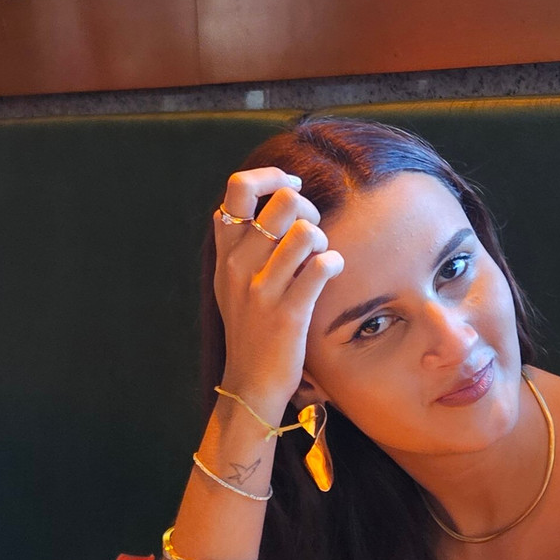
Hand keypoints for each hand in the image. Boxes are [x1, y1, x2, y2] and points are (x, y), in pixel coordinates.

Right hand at [213, 167, 343, 421]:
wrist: (250, 383)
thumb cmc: (249, 328)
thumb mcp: (228, 282)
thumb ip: (235, 242)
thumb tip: (245, 202)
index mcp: (226, 252)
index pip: (239, 188)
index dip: (271, 176)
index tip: (292, 185)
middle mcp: (239, 265)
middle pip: (283, 201)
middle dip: (308, 208)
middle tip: (312, 232)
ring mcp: (263, 289)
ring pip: (305, 232)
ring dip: (321, 239)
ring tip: (319, 257)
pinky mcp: (288, 313)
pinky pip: (321, 267)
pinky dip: (333, 263)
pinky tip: (330, 272)